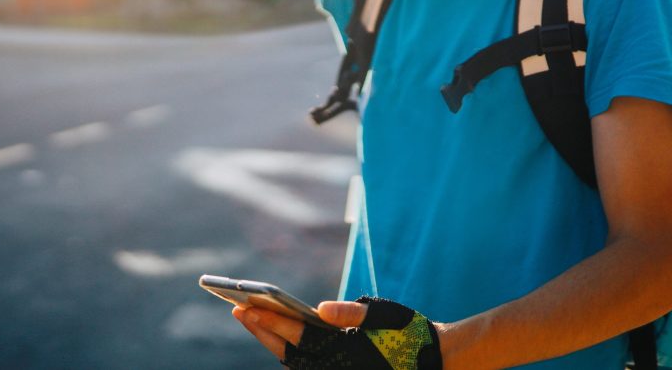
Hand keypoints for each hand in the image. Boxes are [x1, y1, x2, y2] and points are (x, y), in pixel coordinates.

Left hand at [233, 297, 441, 368]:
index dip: (271, 322)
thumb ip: (353, 312)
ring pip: (293, 361)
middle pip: (288, 352)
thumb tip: (320, 308)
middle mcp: (336, 366)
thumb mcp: (386, 315)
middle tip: (238, 310)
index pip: (298, 336)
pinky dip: (287, 351)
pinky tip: (275, 336)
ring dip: (270, 341)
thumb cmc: (409, 333)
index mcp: (345, 350)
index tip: (246, 308)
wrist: (434, 361)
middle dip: (262, 331)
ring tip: (250, 318)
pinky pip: (305, 366)